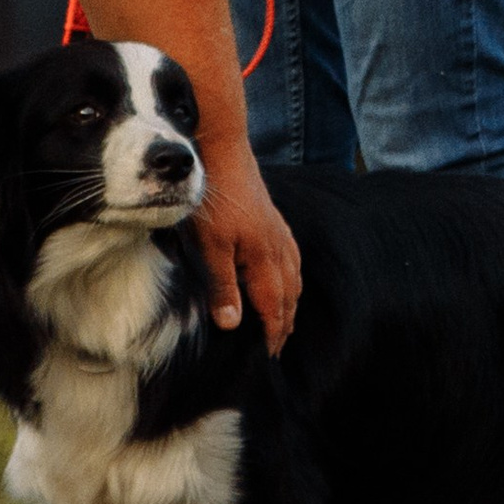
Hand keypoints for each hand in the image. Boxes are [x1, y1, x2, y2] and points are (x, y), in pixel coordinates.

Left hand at [194, 144, 300, 351]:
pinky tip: (286, 273)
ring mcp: (278, 230)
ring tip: (287, 317)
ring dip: (292, 300)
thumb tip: (233, 324)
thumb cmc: (214, 198)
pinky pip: (292, 255)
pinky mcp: (273, 217)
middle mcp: (277, 247)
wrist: (224, 150)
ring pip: (293, 275)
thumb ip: (223, 285)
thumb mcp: (210, 246)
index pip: (273, 306)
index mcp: (264, 258)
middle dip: (286, 321)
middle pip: (289, 294)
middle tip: (279, 345)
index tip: (270, 354)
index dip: (273, 331)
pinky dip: (293, 274)